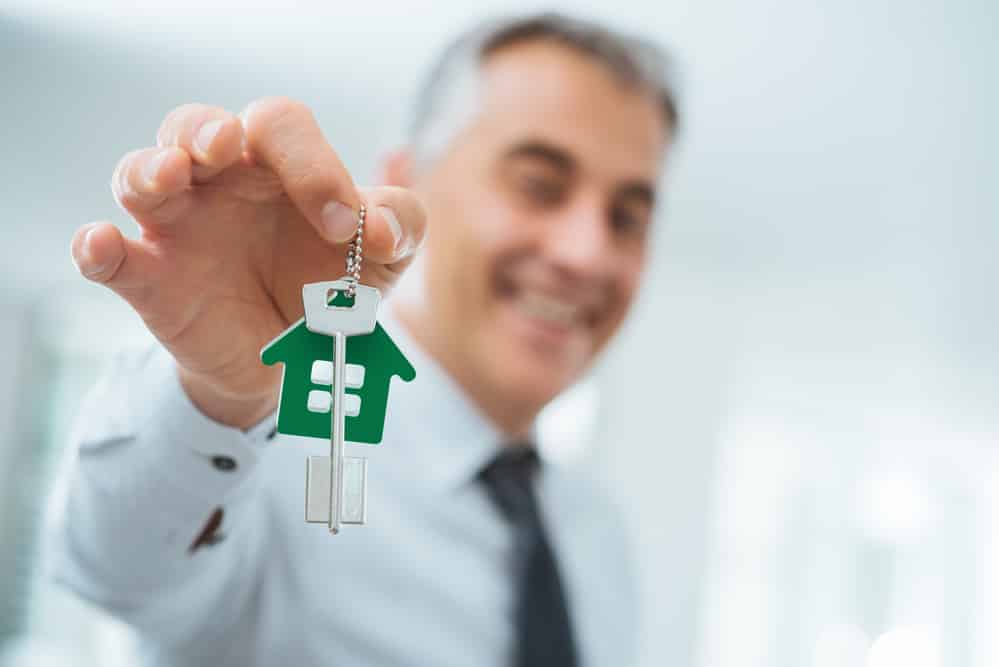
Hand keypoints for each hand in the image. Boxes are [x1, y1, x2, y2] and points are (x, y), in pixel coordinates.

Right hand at [71, 98, 426, 428]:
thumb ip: (399, 223)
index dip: (312, 163)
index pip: (280, 127)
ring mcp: (178, 229)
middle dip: (206, 131)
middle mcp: (219, 184)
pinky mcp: (150, 280)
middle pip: (193, 126)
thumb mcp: (383, 255)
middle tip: (227, 149)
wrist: (298, 362)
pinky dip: (96, 248)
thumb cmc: (334, 287)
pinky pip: (108, 257)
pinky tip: (99, 245)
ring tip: (168, 175)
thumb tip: (381, 226)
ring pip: (139, 174)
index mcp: (278, 166)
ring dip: (148, 168)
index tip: (342, 226)